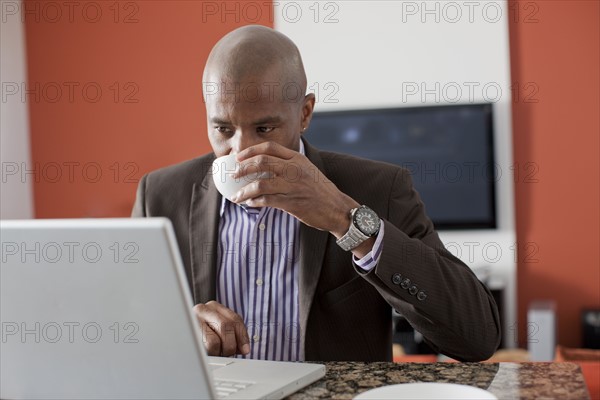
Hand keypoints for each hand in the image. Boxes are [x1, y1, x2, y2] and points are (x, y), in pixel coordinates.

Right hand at [192, 301, 249, 356]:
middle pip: (228, 325)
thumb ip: (230, 335)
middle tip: (228, 353)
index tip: (245, 350)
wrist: (169, 336)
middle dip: (231, 344)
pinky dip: (212, 352)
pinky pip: (210, 342)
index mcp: (214, 307)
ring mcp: (194, 317)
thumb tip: (244, 348)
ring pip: (220, 335)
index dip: (242, 336)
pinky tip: (206, 352)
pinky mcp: (188, 328)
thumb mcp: (214, 333)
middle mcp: (204, 308)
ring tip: (216, 353)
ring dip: (222, 349)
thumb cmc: (195, 339)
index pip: (235, 319)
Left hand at [231, 141, 358, 236]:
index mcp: (297, 158)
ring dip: (244, 191)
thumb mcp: (306, 170)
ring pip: (260, 183)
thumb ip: (288, 165)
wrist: (337, 208)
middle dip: (243, 168)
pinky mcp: (291, 202)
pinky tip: (250, 204)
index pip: (270, 147)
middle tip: (233, 175)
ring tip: (236, 196)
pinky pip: (266, 200)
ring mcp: (293, 186)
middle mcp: (294, 169)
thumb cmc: (320, 190)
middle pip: (261, 162)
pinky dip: (254, 202)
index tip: (239, 157)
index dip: (251, 150)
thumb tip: (264, 166)